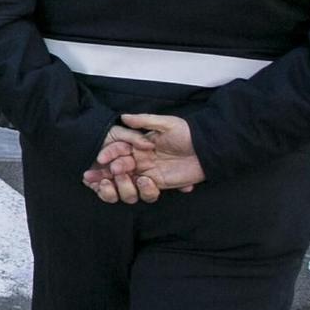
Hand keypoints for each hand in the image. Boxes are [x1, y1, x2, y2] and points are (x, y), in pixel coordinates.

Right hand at [83, 114, 203, 202]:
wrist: (208, 148)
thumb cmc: (188, 133)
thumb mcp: (167, 123)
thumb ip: (144, 120)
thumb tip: (124, 116)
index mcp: (138, 146)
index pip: (117, 152)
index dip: (108, 155)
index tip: (100, 159)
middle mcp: (140, 161)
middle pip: (118, 171)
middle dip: (109, 174)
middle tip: (111, 173)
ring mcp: (149, 173)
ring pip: (128, 185)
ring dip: (125, 185)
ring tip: (134, 178)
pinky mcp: (160, 184)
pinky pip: (146, 192)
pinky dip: (144, 190)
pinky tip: (147, 182)